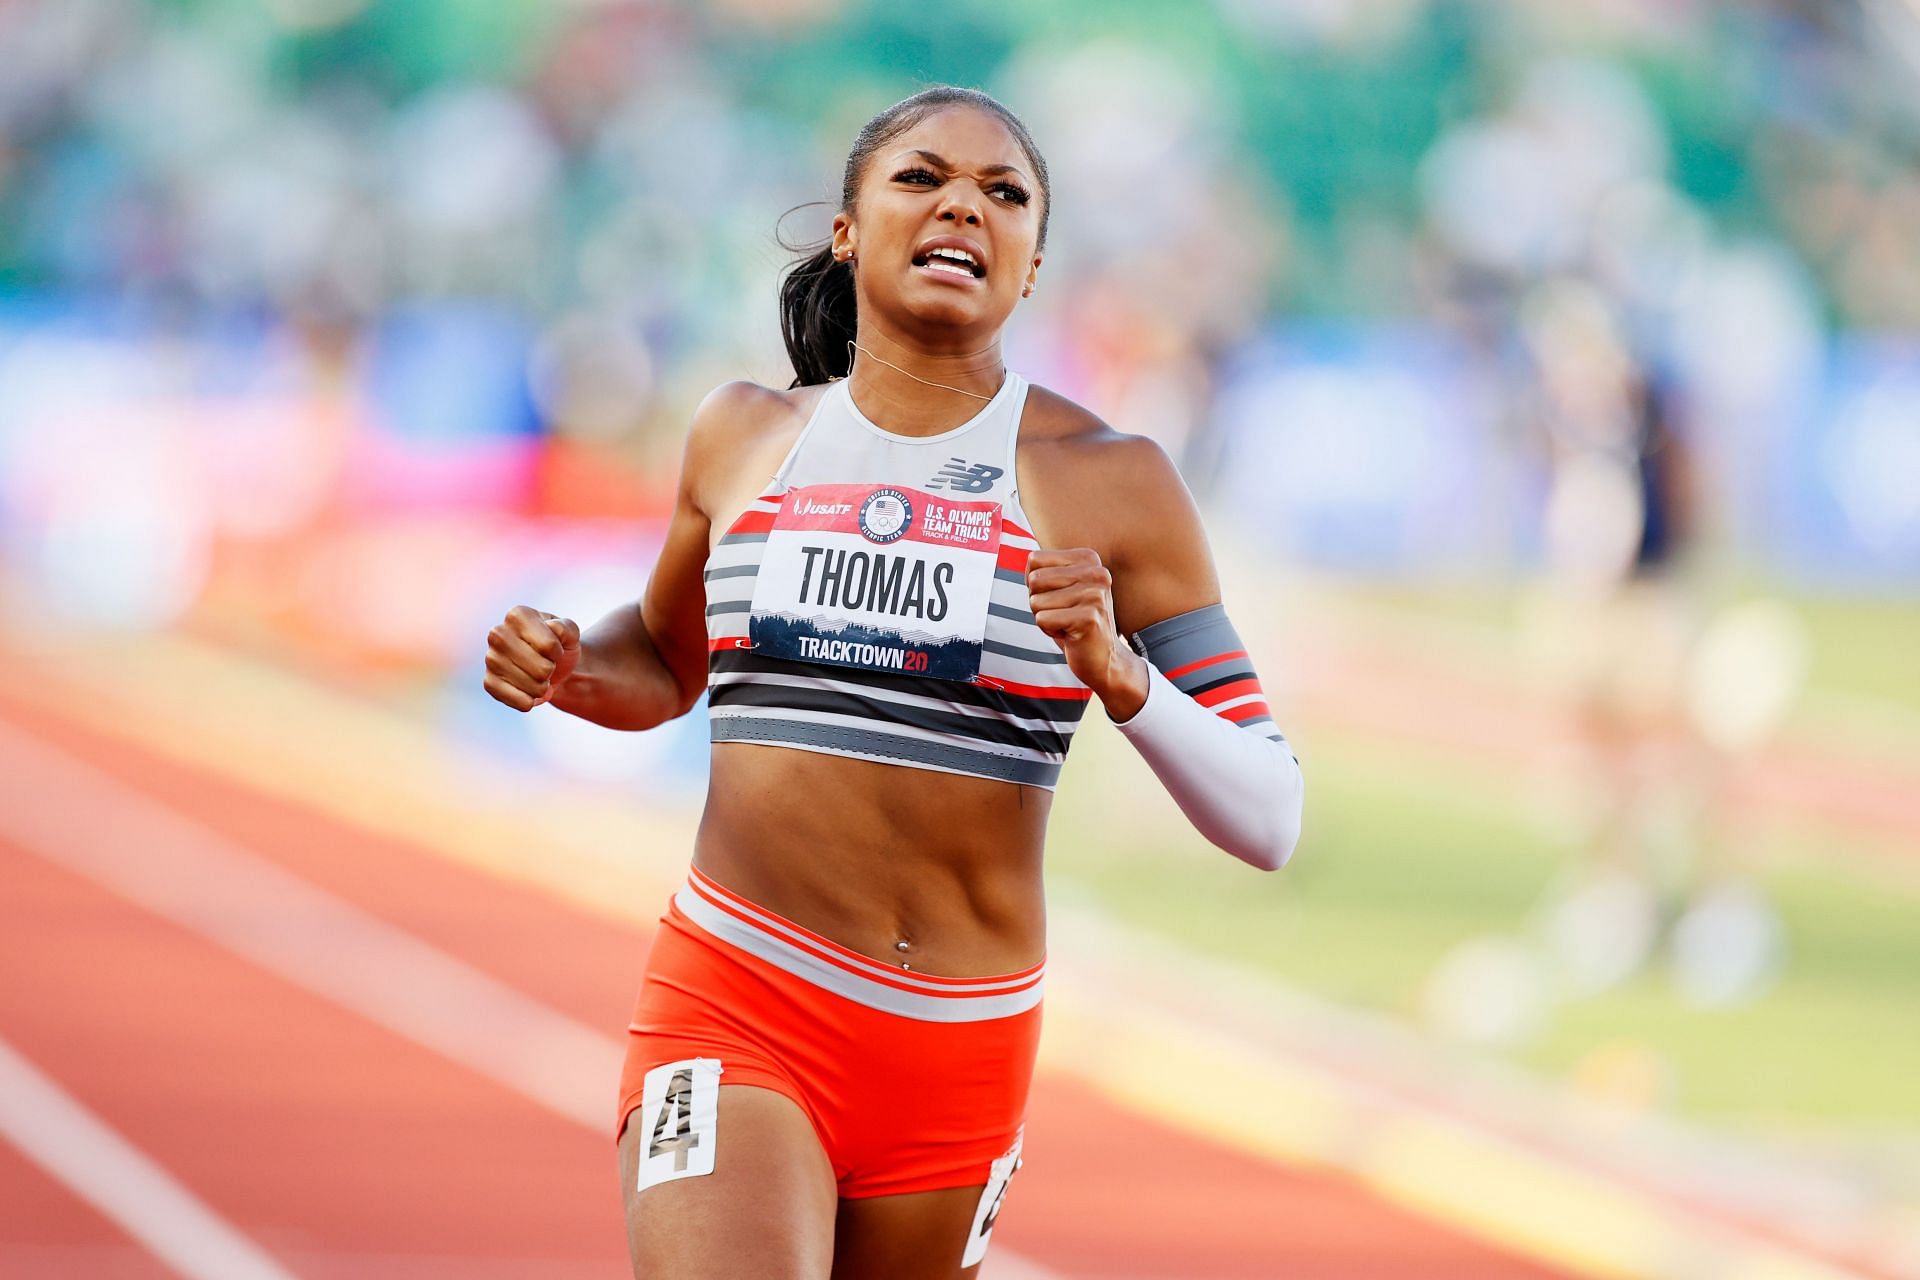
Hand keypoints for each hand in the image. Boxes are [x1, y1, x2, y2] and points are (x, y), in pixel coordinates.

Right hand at [484, 606, 581, 711]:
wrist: (551, 665)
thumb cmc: (560, 644)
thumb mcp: (571, 633)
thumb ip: (567, 628)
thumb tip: (553, 629)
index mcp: (517, 615)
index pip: (548, 646)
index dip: (558, 651)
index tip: (553, 647)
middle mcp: (498, 634)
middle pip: (542, 669)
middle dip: (550, 670)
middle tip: (545, 663)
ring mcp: (490, 659)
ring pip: (534, 687)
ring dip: (543, 687)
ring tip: (537, 676)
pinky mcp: (489, 683)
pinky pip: (521, 702)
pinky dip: (532, 701)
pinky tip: (528, 691)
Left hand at [1026, 548, 1147, 718]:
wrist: (1104, 658)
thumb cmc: (1074, 620)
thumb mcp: (1060, 587)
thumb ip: (1044, 568)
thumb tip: (1029, 558)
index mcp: (1088, 558)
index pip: (1034, 560)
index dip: (1036, 584)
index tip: (1058, 597)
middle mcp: (1096, 572)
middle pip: (1033, 580)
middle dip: (1039, 601)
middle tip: (1062, 613)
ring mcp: (1094, 594)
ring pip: (1035, 601)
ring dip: (1044, 617)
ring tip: (1067, 623)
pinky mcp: (1089, 617)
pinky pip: (1042, 619)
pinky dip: (1049, 631)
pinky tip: (1070, 634)